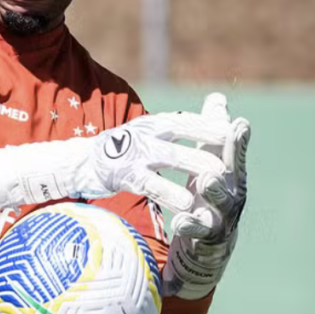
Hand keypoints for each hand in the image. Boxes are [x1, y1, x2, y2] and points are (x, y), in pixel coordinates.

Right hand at [0, 109, 230, 211]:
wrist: (79, 165)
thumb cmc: (120, 151)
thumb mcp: (148, 134)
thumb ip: (178, 126)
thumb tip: (210, 108)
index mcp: (153, 123)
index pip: (187, 120)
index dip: (210, 125)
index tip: (236, 130)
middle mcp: (144, 133)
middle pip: (183, 135)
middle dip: (209, 145)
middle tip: (234, 155)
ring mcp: (133, 153)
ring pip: (170, 158)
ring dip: (195, 167)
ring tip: (218, 179)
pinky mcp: (124, 175)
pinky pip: (152, 184)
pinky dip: (171, 193)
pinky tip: (189, 205)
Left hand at [163, 93, 250, 299]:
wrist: (201, 235)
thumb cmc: (205, 190)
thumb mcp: (205, 159)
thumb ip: (209, 131)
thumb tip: (218, 97)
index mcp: (229, 173)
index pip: (233, 153)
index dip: (237, 139)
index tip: (239, 123)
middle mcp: (229, 194)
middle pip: (231, 179)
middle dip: (227, 163)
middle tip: (220, 151)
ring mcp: (218, 216)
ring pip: (219, 206)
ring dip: (213, 194)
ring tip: (206, 181)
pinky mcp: (203, 236)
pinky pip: (197, 231)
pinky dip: (190, 225)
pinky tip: (180, 221)